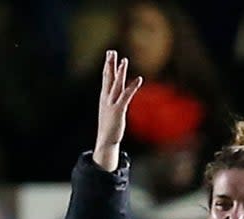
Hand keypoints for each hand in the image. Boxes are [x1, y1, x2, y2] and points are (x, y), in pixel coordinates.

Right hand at [94, 50, 142, 171]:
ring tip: (124, 60)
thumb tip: (116, 97)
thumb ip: (112, 102)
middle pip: (108, 78)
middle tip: (111, 51)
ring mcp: (111, 104)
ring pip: (116, 84)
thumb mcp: (109, 111)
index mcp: (104, 98)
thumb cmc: (109, 127)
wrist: (106, 140)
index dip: (108, 66)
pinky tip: (139, 79)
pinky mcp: (118, 110)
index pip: (105, 78)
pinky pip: (126, 96)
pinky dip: (132, 87)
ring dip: (120, 72)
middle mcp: (106, 98)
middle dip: (110, 64)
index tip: (109, 54)